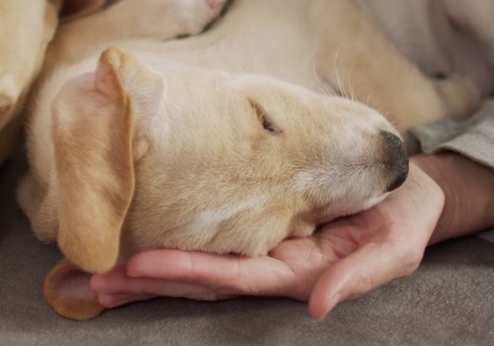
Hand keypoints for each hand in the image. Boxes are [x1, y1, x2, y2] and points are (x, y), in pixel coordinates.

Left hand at [90, 153, 493, 318]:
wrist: (409, 187)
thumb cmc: (406, 216)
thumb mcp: (397, 248)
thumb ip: (358, 277)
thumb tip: (317, 307)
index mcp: (297, 273)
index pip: (231, 278)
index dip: (184, 273)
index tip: (137, 268)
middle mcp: (268, 265)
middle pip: (197, 279)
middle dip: (143, 283)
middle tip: (85, 283)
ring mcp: (258, 246)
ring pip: (192, 262)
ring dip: (141, 272)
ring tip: (84, 277)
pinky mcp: (255, 221)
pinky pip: (205, 237)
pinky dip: (165, 240)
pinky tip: (125, 243)